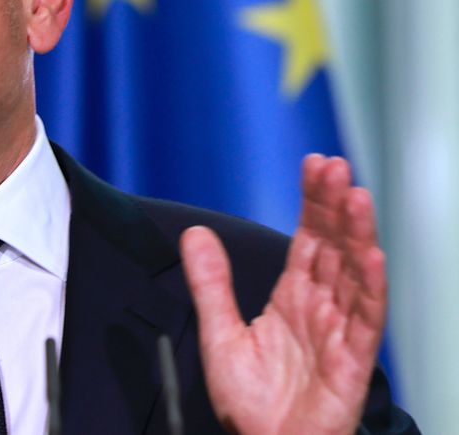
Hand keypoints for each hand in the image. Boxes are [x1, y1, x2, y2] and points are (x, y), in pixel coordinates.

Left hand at [181, 155, 386, 433]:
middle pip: (334, 246)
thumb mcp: (219, 333)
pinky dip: (369, 286)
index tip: (315, 165)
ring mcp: (339, 331)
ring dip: (356, 234)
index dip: (313, 203)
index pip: (309, 239)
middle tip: (335, 165)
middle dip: (335, 205)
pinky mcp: (351, 361)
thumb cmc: (251, 402)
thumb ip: (210, 283)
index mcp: (294, 297)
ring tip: (355, 195)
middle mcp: (321, 308)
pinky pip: (365, 319)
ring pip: (355, 273)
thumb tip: (195, 234)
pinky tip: (370, 256)